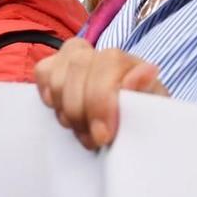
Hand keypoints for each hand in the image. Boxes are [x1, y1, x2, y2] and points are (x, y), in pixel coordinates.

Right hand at [33, 38, 168, 151]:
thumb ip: (149, 92)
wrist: (132, 131)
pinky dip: (47, 95)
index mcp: (129, 62)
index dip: (100, 101)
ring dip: (65, 110)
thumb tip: (146, 71)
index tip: (103, 136)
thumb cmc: (141, 122)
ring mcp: (77, 60)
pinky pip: (42, 71)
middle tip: (92, 140)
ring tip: (81, 132)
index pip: (108, 64)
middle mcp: (101, 55)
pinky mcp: (57, 69)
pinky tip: (63, 112)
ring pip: (56, 72)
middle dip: (79, 110)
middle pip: (78, 66)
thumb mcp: (153, 112)